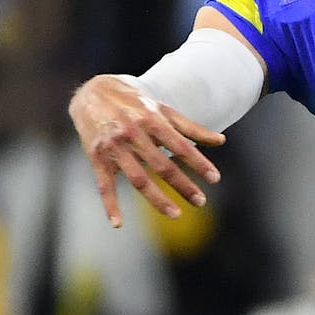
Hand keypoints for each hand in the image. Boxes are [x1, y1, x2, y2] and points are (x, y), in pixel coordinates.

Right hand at [69, 74, 224, 227]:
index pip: (181, 146)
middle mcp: (134, 134)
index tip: (214, 178)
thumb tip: (221, 141)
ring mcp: (114, 148)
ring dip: (157, 199)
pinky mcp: (97, 158)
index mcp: (152, 120)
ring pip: (138, 179)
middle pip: (162, 166)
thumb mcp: (163, 109)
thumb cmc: (134, 101)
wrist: (92, 91)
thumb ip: (191, 128)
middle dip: (183, 185)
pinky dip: (110, 205)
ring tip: (175, 214)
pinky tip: (118, 223)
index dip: (199, 163)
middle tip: (201, 201)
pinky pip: (104, 185)